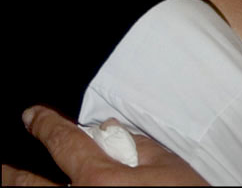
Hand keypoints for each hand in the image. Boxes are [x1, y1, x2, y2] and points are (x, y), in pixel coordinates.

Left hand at [1, 106, 206, 185]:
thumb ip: (137, 145)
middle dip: (8, 174)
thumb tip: (110, 132)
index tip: (34, 115)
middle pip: (26, 185)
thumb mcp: (171, 167)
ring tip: (14, 179)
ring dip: (28, 187)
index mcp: (99, 179)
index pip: (63, 141)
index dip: (45, 124)